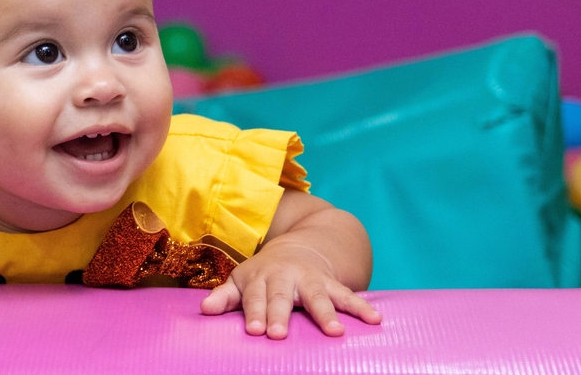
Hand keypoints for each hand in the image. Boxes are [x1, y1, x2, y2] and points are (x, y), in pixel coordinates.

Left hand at [199, 241, 381, 338]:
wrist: (299, 246)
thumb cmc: (264, 274)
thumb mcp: (242, 281)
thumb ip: (225, 297)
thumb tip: (204, 310)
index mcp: (260, 279)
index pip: (254, 298)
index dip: (253, 313)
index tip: (253, 330)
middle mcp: (285, 278)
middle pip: (281, 298)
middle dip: (280, 315)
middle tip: (279, 334)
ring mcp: (310, 280)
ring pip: (318, 296)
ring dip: (326, 313)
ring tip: (335, 332)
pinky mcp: (332, 284)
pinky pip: (348, 296)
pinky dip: (362, 307)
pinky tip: (376, 320)